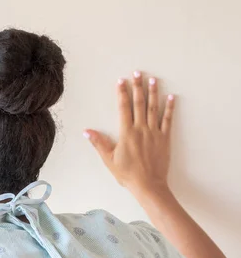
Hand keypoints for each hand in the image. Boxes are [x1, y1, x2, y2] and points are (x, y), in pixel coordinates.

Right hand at [84, 71, 174, 198]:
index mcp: (127, 133)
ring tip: (153, 79)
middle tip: (138, 72)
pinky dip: (169, 108)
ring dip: (153, 92)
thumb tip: (86, 131)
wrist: (148, 185)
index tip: (121, 81)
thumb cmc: (127, 174)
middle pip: (139, 103)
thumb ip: (99, 143)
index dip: (122, 93)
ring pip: (154, 108)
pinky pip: (168, 120)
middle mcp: (141, 129)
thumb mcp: (109, 160)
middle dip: (138, 86)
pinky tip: (171, 97)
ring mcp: (154, 133)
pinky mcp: (164, 138)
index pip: (123, 108)